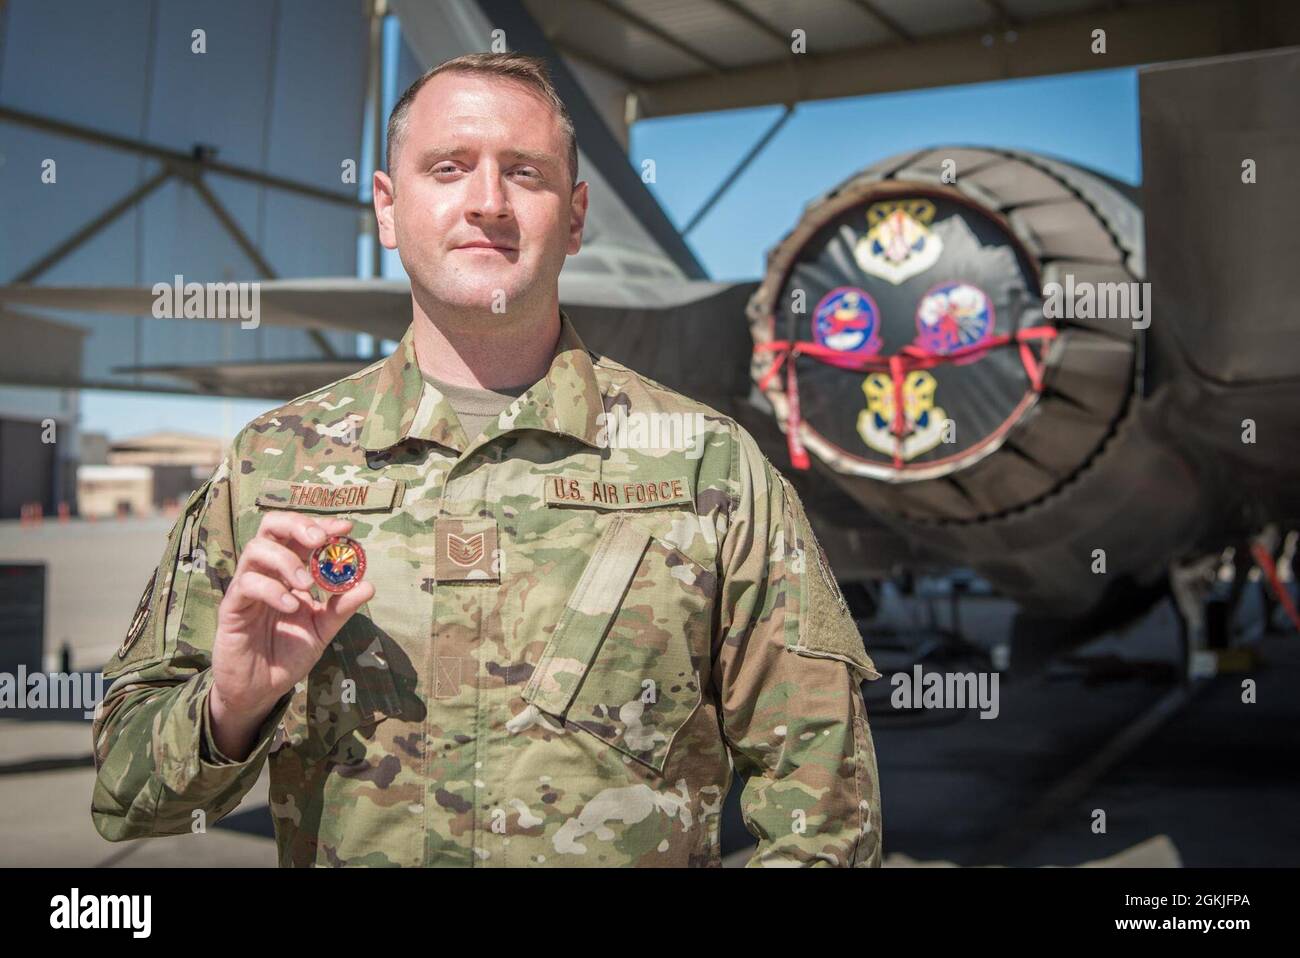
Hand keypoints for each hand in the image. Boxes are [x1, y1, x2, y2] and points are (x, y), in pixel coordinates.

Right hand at [209, 513, 373, 758]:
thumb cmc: (288, 653)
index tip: (346, 528)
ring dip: (286, 560)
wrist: (260, 689)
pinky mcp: (231, 607)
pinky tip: (291, 607)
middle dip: (298, 525)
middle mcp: (267, 572)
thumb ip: (342, 608)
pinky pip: (246, 585)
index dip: (322, 525)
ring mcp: (247, 587)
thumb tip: (368, 585)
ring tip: (308, 584)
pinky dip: (272, 590)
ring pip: (255, 550)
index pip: (300, 534)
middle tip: (320, 540)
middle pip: (271, 526)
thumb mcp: (322, 629)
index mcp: (289, 571)